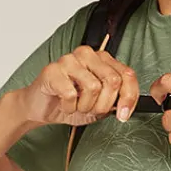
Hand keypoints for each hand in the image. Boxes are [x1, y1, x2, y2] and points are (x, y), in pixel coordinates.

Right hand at [20, 45, 139, 128]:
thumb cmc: (71, 103)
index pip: (127, 74)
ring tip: (76, 105)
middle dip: (105, 104)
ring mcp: (69, 60)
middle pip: (113, 81)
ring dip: (85, 106)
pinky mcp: (52, 70)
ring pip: (93, 87)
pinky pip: (71, 94)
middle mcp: (87, 54)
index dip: (129, 97)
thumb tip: (126, 104)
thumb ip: (115, 101)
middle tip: (92, 110)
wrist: (41, 107)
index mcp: (102, 59)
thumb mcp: (100, 105)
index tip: (123, 115)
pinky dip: (69, 107)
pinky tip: (64, 104)